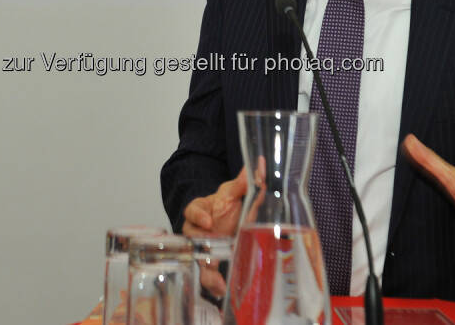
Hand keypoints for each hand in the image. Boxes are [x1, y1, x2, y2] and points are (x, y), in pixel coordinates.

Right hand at [182, 166, 248, 297]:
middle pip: (192, 239)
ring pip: (200, 262)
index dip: (199, 215)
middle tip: (209, 249)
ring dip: (208, 274)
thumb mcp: (233, 193)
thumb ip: (245, 182)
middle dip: (201, 246)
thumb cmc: (224, 206)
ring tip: (217, 284)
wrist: (223, 220)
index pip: (193, 210)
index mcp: (200, 210)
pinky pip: (209, 276)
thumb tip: (262, 163)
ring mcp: (204, 250)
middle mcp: (198, 231)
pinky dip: (215, 285)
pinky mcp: (212, 265)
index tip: (209, 221)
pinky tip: (223, 292)